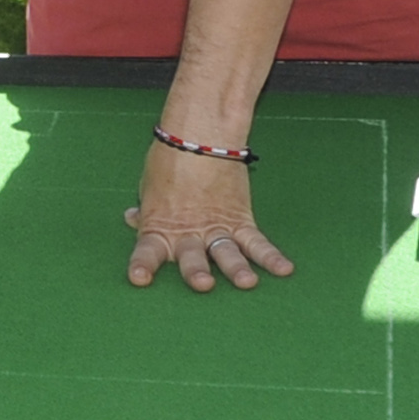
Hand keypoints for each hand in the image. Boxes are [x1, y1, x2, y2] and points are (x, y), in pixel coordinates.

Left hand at [123, 140, 294, 291]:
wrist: (200, 136)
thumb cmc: (169, 162)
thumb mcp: (150, 189)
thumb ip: (146, 211)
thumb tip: (132, 219)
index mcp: (160, 226)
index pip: (147, 252)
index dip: (143, 265)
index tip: (139, 279)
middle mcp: (189, 233)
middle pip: (192, 257)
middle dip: (197, 271)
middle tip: (204, 283)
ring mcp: (217, 228)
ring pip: (227, 253)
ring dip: (237, 269)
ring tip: (247, 282)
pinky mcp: (241, 221)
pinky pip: (257, 243)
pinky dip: (272, 257)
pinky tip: (285, 269)